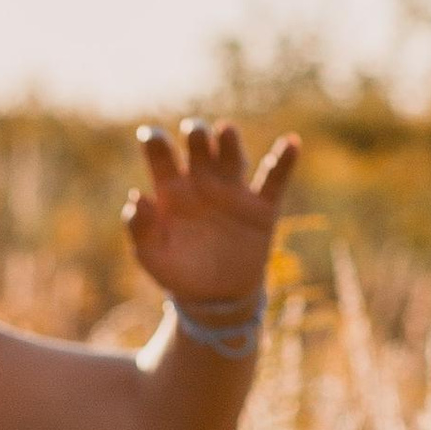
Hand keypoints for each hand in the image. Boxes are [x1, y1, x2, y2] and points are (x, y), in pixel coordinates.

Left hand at [123, 117, 297, 307]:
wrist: (214, 299)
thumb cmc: (177, 271)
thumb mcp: (151, 256)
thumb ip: (139, 228)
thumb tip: (138, 197)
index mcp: (171, 189)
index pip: (161, 155)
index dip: (156, 141)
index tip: (151, 136)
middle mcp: (202, 182)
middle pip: (199, 148)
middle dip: (197, 135)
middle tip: (195, 133)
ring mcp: (233, 192)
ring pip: (232, 158)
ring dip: (230, 143)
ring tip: (226, 131)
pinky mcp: (261, 209)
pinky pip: (274, 181)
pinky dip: (284, 161)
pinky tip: (292, 143)